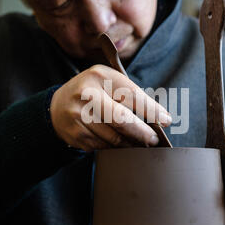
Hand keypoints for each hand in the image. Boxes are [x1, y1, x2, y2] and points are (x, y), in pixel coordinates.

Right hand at [50, 64, 171, 151]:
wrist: (58, 106)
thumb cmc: (92, 92)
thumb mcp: (108, 83)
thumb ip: (130, 95)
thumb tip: (159, 117)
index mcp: (100, 76)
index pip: (131, 94)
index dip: (151, 110)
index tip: (166, 120)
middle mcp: (87, 94)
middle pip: (121, 119)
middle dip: (142, 132)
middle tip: (154, 139)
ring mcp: (78, 115)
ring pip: (113, 136)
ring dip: (131, 143)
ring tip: (140, 143)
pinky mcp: (75, 134)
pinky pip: (102, 146)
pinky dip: (115, 148)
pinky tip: (121, 145)